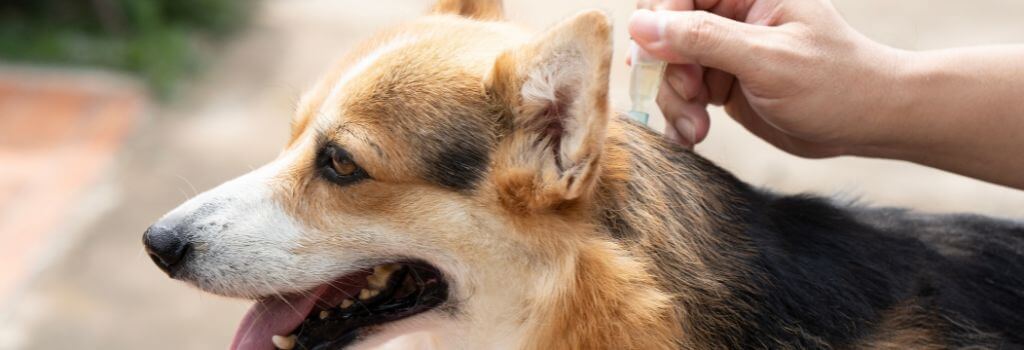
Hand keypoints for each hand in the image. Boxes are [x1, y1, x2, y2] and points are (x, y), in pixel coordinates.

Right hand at [630, 0, 903, 156]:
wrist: (868, 123)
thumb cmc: (834, 84)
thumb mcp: (767, 60)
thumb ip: (703, 39)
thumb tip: (641, 25)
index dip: (660, 25)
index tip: (661, 62)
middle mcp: (730, 15)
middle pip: (665, 32)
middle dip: (667, 72)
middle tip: (690, 103)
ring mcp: (724, 50)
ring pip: (668, 67)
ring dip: (674, 102)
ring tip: (696, 131)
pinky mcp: (722, 82)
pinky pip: (681, 94)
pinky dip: (680, 117)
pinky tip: (691, 137)